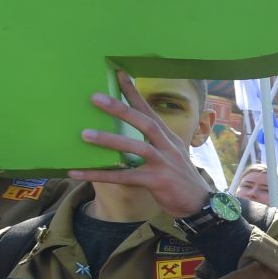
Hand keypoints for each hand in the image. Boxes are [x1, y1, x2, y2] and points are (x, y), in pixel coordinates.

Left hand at [66, 71, 212, 218]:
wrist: (199, 204)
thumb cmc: (179, 178)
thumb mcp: (172, 154)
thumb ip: (154, 142)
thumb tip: (127, 134)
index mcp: (169, 137)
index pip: (150, 110)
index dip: (134, 93)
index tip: (119, 74)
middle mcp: (168, 146)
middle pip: (145, 123)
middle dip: (121, 109)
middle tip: (96, 98)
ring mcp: (164, 163)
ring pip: (136, 148)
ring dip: (110, 140)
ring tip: (85, 134)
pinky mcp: (157, 182)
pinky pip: (124, 177)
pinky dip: (100, 174)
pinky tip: (78, 173)